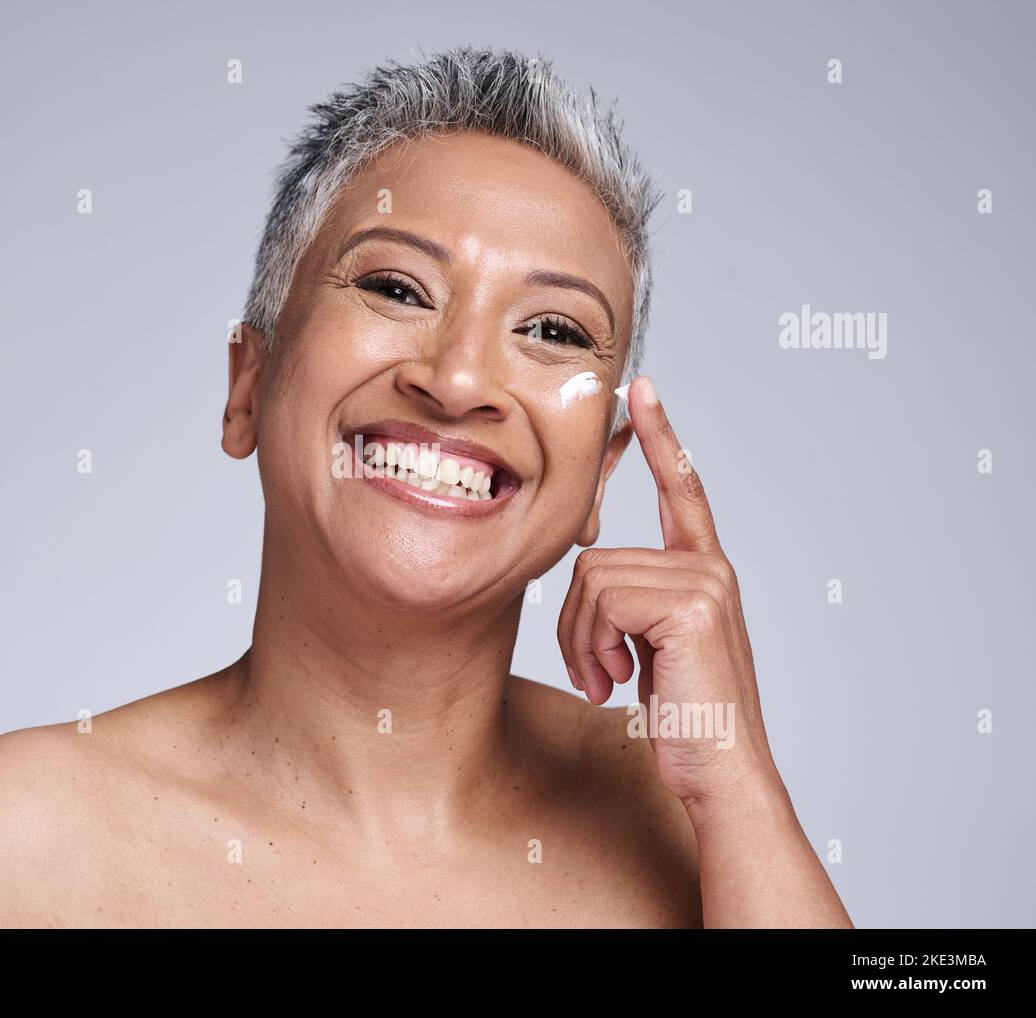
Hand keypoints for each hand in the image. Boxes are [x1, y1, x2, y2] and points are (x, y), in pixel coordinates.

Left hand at [557, 375, 780, 809]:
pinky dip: (593, 647)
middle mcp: (709, 567)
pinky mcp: (693, 603)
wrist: (719, 773)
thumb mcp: (649, 648)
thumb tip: (587, 578)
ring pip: (590, 580)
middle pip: (593, 558)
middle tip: (595, 673)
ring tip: (609, 681)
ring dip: (582, 642)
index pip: (681, 489)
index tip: (640, 389)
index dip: (660, 436)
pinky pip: (601, 600)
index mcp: (702, 571)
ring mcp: (705, 581)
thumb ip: (631, 602)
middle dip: (575, 624)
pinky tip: (618, 684)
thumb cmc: (682, 718)